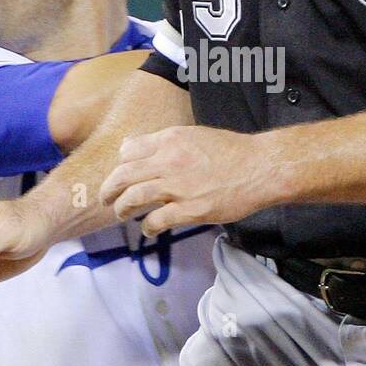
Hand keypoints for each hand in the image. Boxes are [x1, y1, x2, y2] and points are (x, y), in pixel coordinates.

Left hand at [100, 125, 274, 235]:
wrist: (260, 167)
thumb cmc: (232, 151)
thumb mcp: (195, 135)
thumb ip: (168, 143)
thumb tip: (142, 150)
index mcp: (170, 140)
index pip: (128, 151)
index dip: (120, 165)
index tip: (120, 174)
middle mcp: (169, 161)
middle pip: (123, 176)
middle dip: (108, 189)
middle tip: (105, 198)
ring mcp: (178, 187)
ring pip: (133, 199)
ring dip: (122, 209)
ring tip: (121, 214)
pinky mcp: (190, 210)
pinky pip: (156, 221)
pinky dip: (147, 227)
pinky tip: (149, 230)